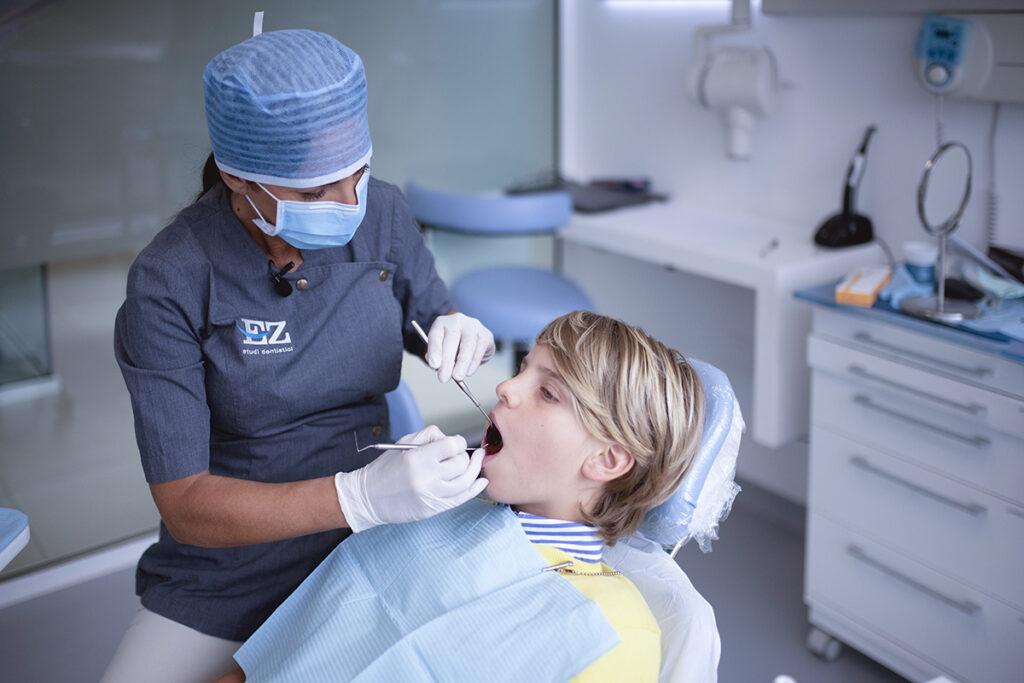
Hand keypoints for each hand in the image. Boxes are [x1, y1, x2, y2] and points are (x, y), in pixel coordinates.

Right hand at [334, 425, 487, 532]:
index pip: (452, 445)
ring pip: (466, 481)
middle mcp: (427, 478)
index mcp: (418, 459)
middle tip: (459, 454)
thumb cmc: (385, 468)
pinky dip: (475, 489)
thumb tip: (451, 439)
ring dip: (474, 470)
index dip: (458, 442)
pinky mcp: (434, 509)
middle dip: (464, 456)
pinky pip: (461, 499)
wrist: (369, 497)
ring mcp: (432, 496)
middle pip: (461, 463)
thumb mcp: (403, 443)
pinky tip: (480, 481)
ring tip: (478, 462)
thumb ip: (429, 436)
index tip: (455, 443)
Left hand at [424, 312, 494, 382]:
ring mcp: (473, 326)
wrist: (472, 340)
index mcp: (441, 323)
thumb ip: (437, 357)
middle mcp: (457, 321)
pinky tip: (469, 372)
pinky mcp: (485, 334)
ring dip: (462, 363)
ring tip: (457, 377)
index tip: (434, 365)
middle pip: (452, 338)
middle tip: (444, 377)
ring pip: (468, 343)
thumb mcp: (441, 350)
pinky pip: (480, 349)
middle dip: (447, 360)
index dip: (434, 350)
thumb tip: (438, 366)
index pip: (435, 335)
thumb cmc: (453, 346)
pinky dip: (474, 362)